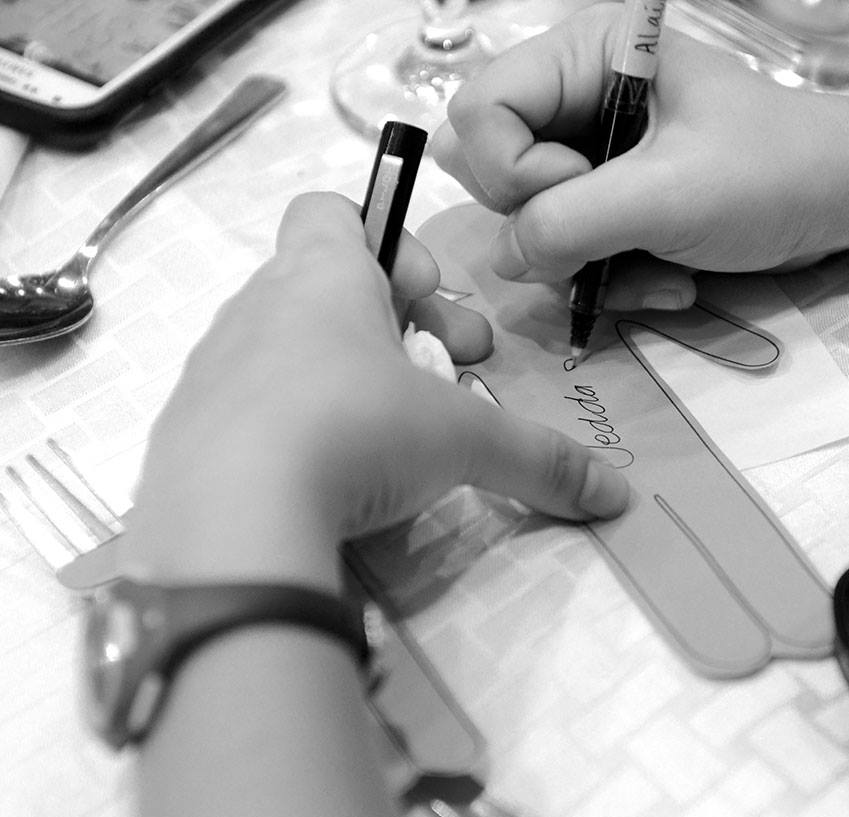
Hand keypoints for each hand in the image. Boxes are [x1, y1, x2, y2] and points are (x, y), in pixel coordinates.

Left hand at [123, 192, 629, 588]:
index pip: (334, 212)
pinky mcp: (184, 436)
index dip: (391, 243)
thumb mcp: (463, 442)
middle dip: (391, 329)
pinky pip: (246, 411)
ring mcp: (212, 372)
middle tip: (440, 380)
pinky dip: (291, 431)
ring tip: (386, 441)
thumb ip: (539, 460)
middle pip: (324, 289)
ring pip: (284, 351)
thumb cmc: (353, 433)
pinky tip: (324, 484)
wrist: (226, 522)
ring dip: (342, 380)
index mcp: (320, 278)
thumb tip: (614, 497)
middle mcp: (257, 310)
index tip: (432, 300)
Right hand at [433, 5, 848, 301]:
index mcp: (586, 55)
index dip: (515, 171)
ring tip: (657, 274)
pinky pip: (571, 253)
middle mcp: (576, 98)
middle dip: (549, 225)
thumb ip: (564, 223)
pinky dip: (611, 281)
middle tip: (611, 234)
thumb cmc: (772, 175)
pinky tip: (668, 283)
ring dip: (588, 268)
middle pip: (492, 170)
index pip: (479, 112)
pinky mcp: (613, 204)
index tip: (581, 192)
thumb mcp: (664, 197)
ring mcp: (593, 156)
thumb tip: (503, 257)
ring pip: (530, 225)